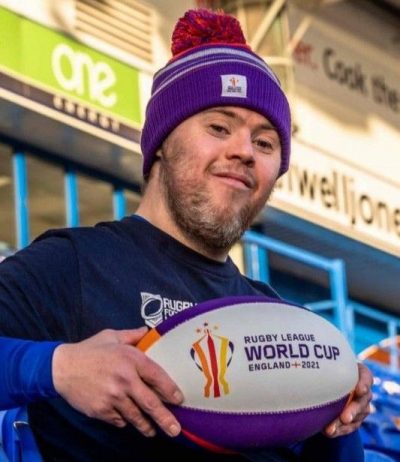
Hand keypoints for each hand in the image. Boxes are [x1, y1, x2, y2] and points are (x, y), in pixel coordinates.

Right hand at [52, 328, 183, 437]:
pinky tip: (128, 420)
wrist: (61, 368)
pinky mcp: (101, 411)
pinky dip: (125, 421)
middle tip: (176, 430)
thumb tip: (148, 331)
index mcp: (131, 359)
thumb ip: (132, 335)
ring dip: (146, 425)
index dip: (170, 390)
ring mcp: (113, 398)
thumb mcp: (112, 336)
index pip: (157, 377)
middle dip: (165, 418)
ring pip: (135, 416)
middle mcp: (125, 381)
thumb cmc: (90, 350)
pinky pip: (119, 420)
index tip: (179, 399)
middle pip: (150, 403)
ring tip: (153, 430)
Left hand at [323, 362, 372, 437]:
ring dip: (344, 424)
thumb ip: (321, 369)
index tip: (359, 390)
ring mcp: (361, 406)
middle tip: (345, 418)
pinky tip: (329, 431)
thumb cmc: (325, 372)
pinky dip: (339, 430)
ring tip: (331, 428)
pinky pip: (350, 426)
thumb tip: (304, 373)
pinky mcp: (355, 419)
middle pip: (363, 400)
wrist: (325, 386)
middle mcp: (363, 391)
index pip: (366, 377)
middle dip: (354, 410)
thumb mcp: (325, 368)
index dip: (364, 383)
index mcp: (358, 374)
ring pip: (357, 416)